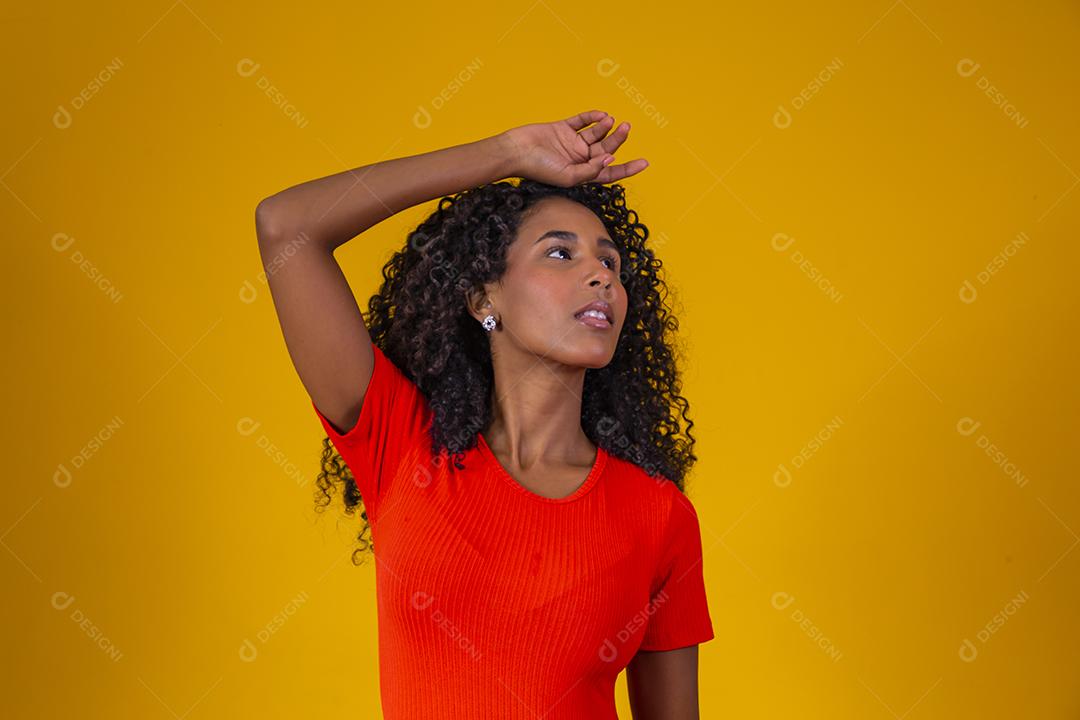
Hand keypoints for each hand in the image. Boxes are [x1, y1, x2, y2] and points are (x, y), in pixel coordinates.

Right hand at [500, 110, 648, 186]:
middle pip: (605, 149)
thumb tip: (610, 159)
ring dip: (606, 127)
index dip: (627, 169)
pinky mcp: (562, 128)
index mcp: (582, 174)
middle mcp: (579, 159)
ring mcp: (571, 143)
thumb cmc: (538, 168)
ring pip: (596, 134)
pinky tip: (601, 115)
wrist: (515, 151)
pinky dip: (592, 117)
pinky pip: (581, 121)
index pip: (609, 173)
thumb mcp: (569, 176)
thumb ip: (591, 170)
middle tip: (626, 128)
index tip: (644, 162)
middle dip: (618, 140)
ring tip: (612, 121)